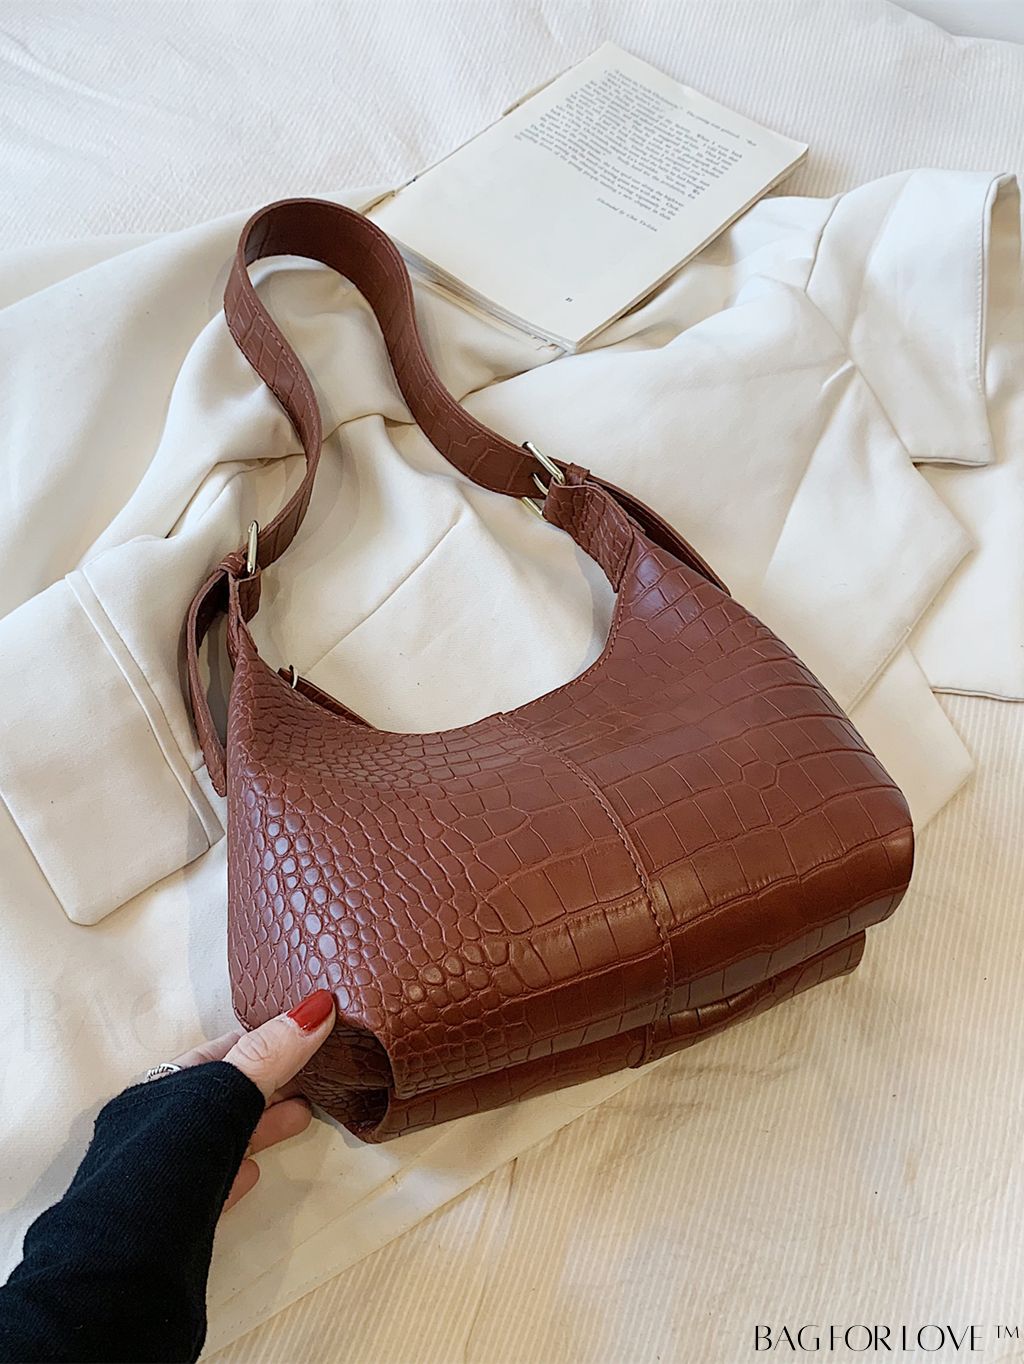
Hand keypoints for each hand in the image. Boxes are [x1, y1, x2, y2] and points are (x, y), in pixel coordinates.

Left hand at [169, 990, 335, 1210]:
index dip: (265, 1043)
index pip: (223, 1052)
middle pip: (226, 1096)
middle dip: (271, 1085)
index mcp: (165, 1087)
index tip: (305, 1038)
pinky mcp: (178, 1217)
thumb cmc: (174, 1154)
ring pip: (223, 1139)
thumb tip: (318, 1007)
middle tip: (314, 1078)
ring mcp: (168, 1173)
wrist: (134, 1251)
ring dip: (263, 1125)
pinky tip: (256, 1173)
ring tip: (303, 1116)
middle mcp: (161, 1126)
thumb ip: (270, 1054)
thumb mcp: (226, 1092)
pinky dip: (239, 1172)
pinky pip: (213, 1184)